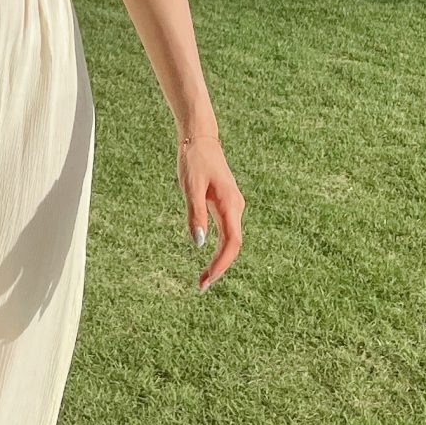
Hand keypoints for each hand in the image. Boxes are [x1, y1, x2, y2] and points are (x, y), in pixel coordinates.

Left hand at [179, 131, 242, 290]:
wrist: (200, 138)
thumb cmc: (194, 159)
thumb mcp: (190, 186)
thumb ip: (195, 214)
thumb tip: (198, 244)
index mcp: (230, 203)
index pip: (232, 242)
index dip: (222, 263)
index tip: (208, 279)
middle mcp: (235, 207)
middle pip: (233, 245)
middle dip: (219, 267)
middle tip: (201, 286)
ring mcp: (232, 207)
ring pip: (231, 241)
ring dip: (219, 261)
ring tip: (204, 279)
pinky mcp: (225, 205)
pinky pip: (227, 233)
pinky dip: (219, 249)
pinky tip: (209, 260)